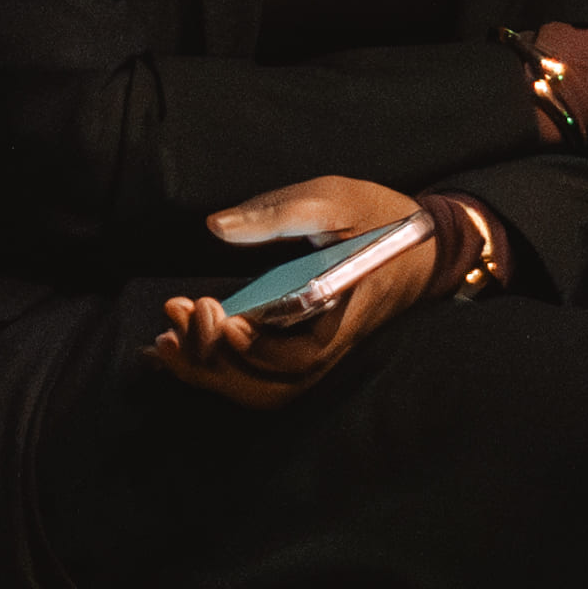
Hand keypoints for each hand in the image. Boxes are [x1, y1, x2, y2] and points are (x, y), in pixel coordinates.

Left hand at [150, 177, 437, 403]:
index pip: (299, 358)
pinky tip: (176, 345)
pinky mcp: (297, 346)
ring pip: (260, 389)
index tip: (217, 313)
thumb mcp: (335, 199)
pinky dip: (215, 366)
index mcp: (343, 313)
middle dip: (215, 361)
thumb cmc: (381, 217)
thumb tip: (216, 226)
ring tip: (166, 339)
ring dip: (209, 371)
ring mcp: (313, 351)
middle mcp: (327, 344)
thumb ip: (278, 212)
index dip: (253, 349)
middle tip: (176, 315)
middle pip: (270, 386)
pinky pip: (255, 374)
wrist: (421, 242)